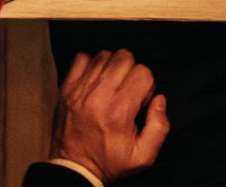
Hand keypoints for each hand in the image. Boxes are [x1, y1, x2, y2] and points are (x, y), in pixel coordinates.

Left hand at [52, 49, 168, 181]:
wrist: (74, 169)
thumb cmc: (108, 162)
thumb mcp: (143, 156)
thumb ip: (160, 127)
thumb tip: (159, 100)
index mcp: (119, 111)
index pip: (143, 73)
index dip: (147, 86)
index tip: (139, 102)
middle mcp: (98, 96)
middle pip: (124, 57)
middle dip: (132, 71)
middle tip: (127, 91)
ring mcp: (80, 90)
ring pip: (104, 55)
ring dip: (112, 68)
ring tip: (111, 87)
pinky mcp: (66, 88)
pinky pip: (81, 58)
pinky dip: (91, 65)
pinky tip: (95, 82)